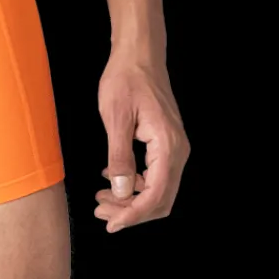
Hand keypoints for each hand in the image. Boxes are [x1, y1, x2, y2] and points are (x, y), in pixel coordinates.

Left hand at [94, 54, 189, 232]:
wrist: (139, 54)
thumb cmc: (126, 78)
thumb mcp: (115, 116)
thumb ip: (119, 156)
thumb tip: (120, 192)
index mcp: (168, 145)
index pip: (155, 195)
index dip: (133, 214)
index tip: (111, 223)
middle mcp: (177, 150)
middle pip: (160, 198)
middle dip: (130, 211)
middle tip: (100, 212)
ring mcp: (175, 147)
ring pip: (158, 188)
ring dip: (131, 199)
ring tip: (101, 198)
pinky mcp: (166, 143)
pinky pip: (155, 174)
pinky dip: (134, 183)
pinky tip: (111, 177)